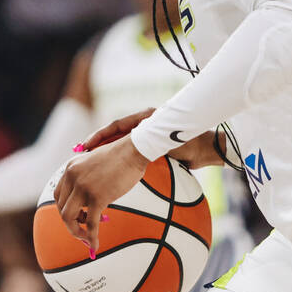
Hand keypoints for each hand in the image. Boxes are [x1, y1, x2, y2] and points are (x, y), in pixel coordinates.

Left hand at [54, 137, 148, 252]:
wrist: (135, 149)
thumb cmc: (123, 154)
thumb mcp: (96, 160)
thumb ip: (88, 174)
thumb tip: (91, 193)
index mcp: (70, 168)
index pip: (59, 195)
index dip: (66, 207)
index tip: (78, 214)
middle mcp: (72, 178)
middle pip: (62, 207)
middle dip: (72, 220)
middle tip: (84, 226)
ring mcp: (83, 188)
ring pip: (69, 217)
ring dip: (76, 230)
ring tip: (87, 236)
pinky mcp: (97, 198)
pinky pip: (90, 223)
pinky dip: (90, 237)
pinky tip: (94, 245)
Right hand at [81, 108, 222, 168]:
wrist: (209, 149)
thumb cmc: (193, 141)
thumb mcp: (169, 140)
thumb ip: (152, 141)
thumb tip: (134, 148)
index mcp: (147, 118)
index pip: (117, 125)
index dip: (101, 135)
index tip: (87, 146)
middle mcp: (145, 126)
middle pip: (116, 135)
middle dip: (99, 145)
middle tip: (82, 156)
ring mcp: (148, 137)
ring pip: (121, 145)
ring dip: (107, 154)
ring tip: (90, 165)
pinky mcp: (152, 149)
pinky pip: (131, 155)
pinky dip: (120, 162)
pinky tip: (110, 173)